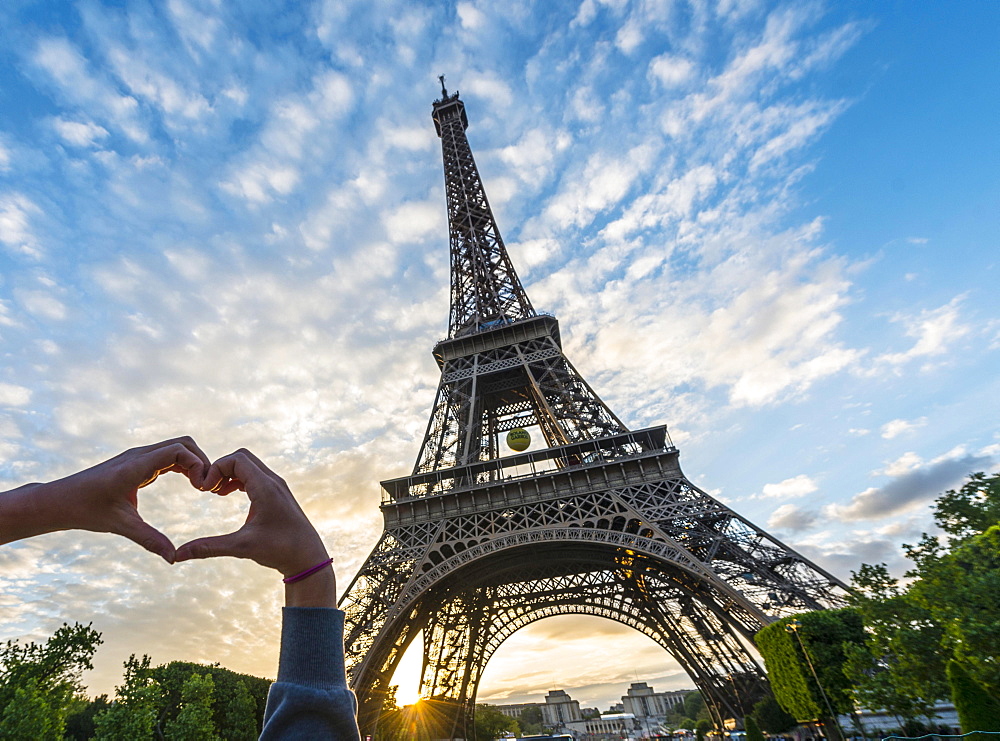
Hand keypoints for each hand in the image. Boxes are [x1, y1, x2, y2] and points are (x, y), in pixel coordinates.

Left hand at [0, 437, 208, 562]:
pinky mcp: (136, 463)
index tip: (202, 488)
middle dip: (201, 462)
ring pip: (176, 448)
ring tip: (201, 487)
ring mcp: (137, 457)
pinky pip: (167, 456)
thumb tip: (173, 558)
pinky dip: (183, 466)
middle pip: (183, 444)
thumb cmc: (85, 510)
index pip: (178, 450)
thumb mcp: (120, 525)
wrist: (58, 501)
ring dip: (193, 463)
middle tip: (208, 488)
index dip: (198, 464)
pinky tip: (188, 484)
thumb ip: (149, 539)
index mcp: (136, 466)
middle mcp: (139, 455)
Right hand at [174, 449, 334, 606]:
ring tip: (215, 492)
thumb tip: (177, 556)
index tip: (204, 491)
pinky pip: (255, 475)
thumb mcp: (241, 548)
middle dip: (221, 468)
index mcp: (265, 487)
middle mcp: (273, 481)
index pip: (236, 459)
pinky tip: (226, 495)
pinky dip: (239, 479)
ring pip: (249, 465)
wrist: (308, 557)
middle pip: (242, 457)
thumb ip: (209, 547)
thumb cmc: (279, 550)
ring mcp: (277, 486)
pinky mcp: (277, 493)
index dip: (216, 469)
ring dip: (230, 473)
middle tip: (208, 489)